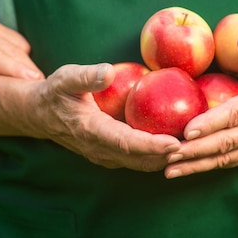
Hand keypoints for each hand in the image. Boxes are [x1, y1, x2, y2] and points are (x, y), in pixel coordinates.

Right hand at [25, 63, 181, 171]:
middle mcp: (99, 149)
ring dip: (166, 160)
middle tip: (198, 147)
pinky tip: (176, 145)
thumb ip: (86, 77)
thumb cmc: (55, 93)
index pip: (126, 143)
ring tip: (194, 148)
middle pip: (140, 160)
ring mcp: (104, 156)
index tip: (175, 143)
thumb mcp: (65, 78)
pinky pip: (137, 161)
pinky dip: (157, 157)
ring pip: (140, 164)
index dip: (151, 146)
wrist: (39, 115)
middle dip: (168, 157)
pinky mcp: (109, 156)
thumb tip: (108, 72)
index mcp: (91, 130)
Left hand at [164, 35, 237, 177]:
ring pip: (226, 157)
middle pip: (226, 142)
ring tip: (170, 169)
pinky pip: (231, 161)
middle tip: (168, 153)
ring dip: (197, 164)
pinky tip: (186, 169)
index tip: (187, 130)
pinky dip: (208, 167)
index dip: (211, 123)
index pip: (236, 114)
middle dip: (196, 150)